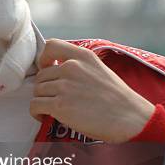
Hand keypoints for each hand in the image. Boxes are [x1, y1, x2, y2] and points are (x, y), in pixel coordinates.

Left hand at [30, 39, 154, 142]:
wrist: (130, 118)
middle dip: (45, 87)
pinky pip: (34, 105)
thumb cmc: (117, 99)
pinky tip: (45, 117)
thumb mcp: (99, 69)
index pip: (51, 46)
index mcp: (83, 56)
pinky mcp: (60, 106)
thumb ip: (79, 66)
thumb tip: (56, 72)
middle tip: (55, 99)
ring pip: (37, 91)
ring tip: (52, 110)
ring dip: (42, 101)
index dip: (44, 58)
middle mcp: (71, 67)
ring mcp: (64, 86)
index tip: (47, 69)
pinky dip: (36, 112)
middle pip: (41, 75)